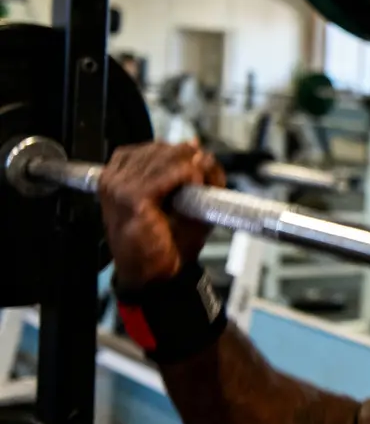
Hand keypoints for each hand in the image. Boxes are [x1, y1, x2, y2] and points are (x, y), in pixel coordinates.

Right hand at [98, 142, 225, 288]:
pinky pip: (168, 173)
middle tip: (202, 178)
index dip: (179, 153)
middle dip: (188, 159)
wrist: (155, 276)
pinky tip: (195, 185)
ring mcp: (119, 186)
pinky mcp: (131, 197)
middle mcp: (114, 177)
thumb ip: (196, 172)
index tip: (195, 166)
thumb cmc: (166, 242)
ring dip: (191, 167)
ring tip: (199, 185)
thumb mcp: (187, 200)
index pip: (153, 147)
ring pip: (165, 156)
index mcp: (119, 175)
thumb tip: (200, 149)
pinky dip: (187, 175)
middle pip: (160, 148)